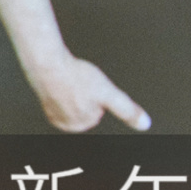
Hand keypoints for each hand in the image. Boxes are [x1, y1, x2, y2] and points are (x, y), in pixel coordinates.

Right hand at [29, 52, 150, 132]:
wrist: (48, 65)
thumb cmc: (75, 77)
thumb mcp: (109, 93)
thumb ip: (127, 110)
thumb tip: (144, 124)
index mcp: (84, 124)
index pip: (99, 108)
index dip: (98, 93)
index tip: (91, 85)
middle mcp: (68, 124)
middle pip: (87, 106)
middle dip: (86, 93)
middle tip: (81, 81)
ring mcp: (55, 114)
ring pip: (73, 101)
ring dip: (73, 90)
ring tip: (71, 80)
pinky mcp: (46, 104)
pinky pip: (60, 96)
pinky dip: (61, 88)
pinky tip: (61, 81)